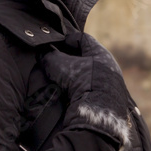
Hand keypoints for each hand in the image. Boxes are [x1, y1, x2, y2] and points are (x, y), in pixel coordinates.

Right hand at [41, 33, 132, 150]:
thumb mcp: (60, 65)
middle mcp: (107, 67)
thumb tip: (43, 55)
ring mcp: (107, 85)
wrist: (99, 111)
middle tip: (55, 62)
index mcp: (100, 53)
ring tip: (57, 80)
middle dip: (70, 60)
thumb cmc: (82, 80)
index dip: (69, 39)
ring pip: (86, 76)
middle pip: (86, 58)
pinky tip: (66, 94)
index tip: (57, 42)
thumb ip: (50, 57)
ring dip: (72, 78)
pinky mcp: (105, 101)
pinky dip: (77, 91)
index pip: (83, 39)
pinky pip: (88, 91)